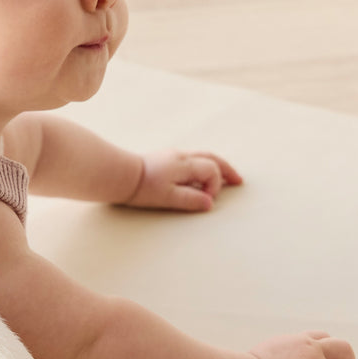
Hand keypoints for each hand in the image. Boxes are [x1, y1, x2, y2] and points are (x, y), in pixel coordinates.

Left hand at [124, 150, 242, 211]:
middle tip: (238, 181)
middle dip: (226, 170)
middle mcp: (181, 156)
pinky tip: (200, 175)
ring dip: (216, 166)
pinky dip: (203, 166)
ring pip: (202, 156)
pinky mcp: (164, 159)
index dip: (215, 186)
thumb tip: (210, 203)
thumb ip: (190, 199)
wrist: (119, 175)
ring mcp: (172, 156)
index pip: (211, 170)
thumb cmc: (142, 187)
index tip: (207, 200)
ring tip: (225, 177)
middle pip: (211, 158)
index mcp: (184, 164)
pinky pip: (191, 159)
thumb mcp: (167, 197)